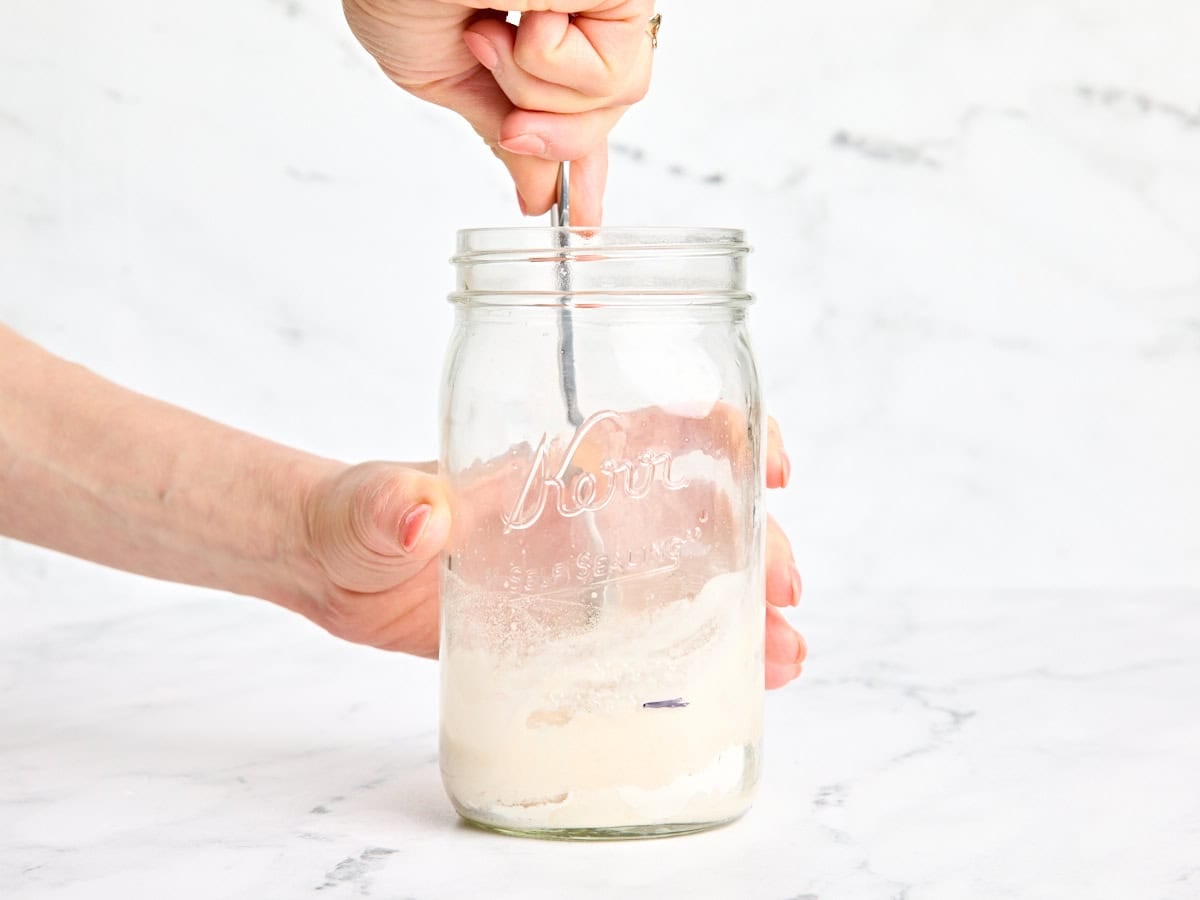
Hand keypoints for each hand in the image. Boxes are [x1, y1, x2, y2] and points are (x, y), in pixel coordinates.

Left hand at [290, 418, 805, 688]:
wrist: (332, 573)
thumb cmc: (352, 515)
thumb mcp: (369, 506)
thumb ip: (390, 503)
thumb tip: (424, 515)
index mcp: (554, 466)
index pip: (661, 427)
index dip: (729, 433)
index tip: (770, 461)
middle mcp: (585, 515)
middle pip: (700, 513)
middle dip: (759, 543)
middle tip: (785, 591)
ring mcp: (581, 576)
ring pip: (689, 580)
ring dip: (746, 609)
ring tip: (784, 657)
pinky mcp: (563, 630)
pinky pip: (646, 639)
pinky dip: (698, 656)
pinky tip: (735, 687)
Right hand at [343, 0, 657, 224]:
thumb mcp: (440, 73)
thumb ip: (499, 129)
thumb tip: (532, 188)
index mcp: (542, 28)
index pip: (580, 106)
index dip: (581, 162)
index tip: (584, 217)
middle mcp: (581, 12)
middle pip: (603, 114)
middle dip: (551, 133)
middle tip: (510, 118)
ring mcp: (604, 1)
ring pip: (613, 99)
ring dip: (538, 90)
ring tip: (492, 33)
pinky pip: (613, 76)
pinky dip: (551, 65)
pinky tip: (522, 15)